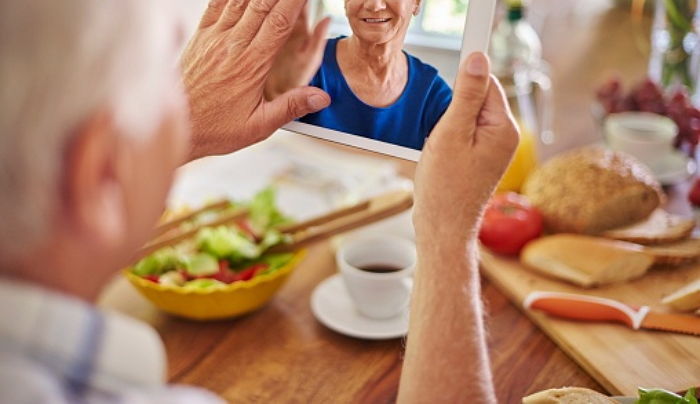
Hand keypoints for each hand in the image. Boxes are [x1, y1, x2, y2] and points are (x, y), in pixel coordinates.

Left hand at [182, 0, 331, 160]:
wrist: (177, 127)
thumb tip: (321, 97)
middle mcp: (233, 45)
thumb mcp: (259, 125)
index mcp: (252, 65)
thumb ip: (291, 107)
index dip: (296, 1)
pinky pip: (216, 4)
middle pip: (263, 4)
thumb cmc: (215, 128)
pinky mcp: (200, 37)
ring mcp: (214, 38)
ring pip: (240, 0)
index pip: (280, 22)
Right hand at [413, 53, 518, 246]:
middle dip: (451, 109)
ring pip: (466, 117)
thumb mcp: (451, 134)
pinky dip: (446, 139)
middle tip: (440, 135)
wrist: (442, 229)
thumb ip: (466, 95)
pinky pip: (462, 134)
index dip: (464, 81)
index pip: (486, 83)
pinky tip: (440, 158)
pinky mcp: (480, 159)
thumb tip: (478, 58)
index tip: (449, 84)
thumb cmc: (445, 189)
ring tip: (439, 152)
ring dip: (446, 126)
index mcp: (504, 128)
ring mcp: (493, 149)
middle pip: (476, 99)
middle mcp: (504, 137)